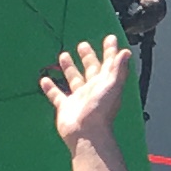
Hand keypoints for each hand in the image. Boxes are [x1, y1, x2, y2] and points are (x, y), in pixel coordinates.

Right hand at [40, 34, 135, 148]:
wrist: (86, 133)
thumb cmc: (101, 109)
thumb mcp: (112, 85)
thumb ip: (117, 68)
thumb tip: (126, 52)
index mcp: (105, 83)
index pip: (109, 64)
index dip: (110, 51)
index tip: (109, 38)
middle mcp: (93, 89)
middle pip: (90, 70)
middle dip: (88, 57)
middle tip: (83, 44)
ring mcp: (79, 98)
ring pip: (73, 80)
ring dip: (69, 68)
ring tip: (63, 56)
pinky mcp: (65, 107)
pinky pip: (56, 95)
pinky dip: (50, 87)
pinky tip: (44, 79)